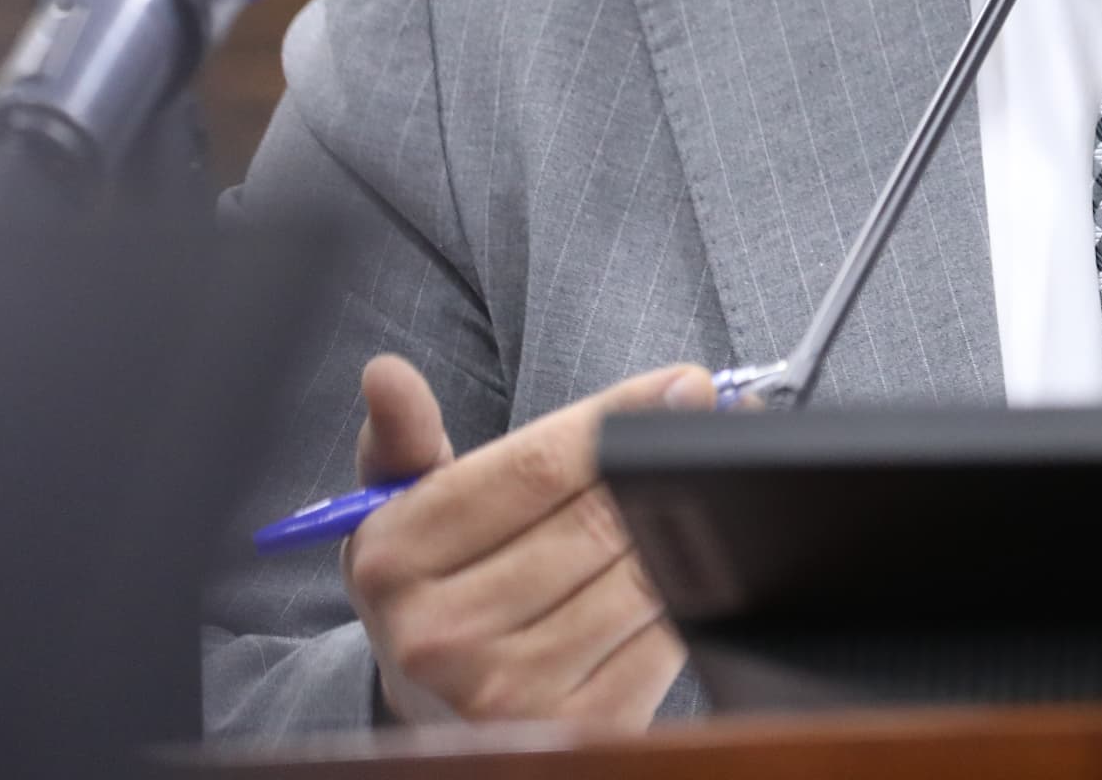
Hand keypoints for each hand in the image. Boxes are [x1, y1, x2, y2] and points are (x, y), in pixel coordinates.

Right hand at [342, 355, 714, 728]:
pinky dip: (686, 589)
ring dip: (682, 520)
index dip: (622, 415)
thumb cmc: (432, 588)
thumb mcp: (399, 511)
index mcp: (396, 561)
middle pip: (597, 518)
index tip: (682, 384)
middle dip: (665, 458)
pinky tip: (686, 559)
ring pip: (640, 574)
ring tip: (698, 484)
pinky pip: (665, 638)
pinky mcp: (578, 728)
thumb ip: (404, 437)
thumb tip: (386, 373)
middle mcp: (443, 634)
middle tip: (714, 416)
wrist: (435, 714)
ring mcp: (510, 692)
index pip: (534, 466)